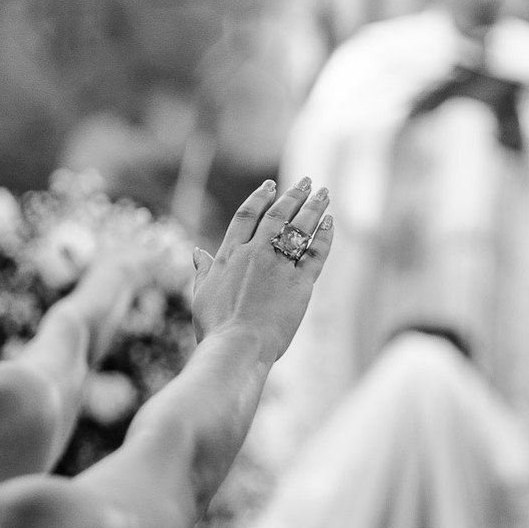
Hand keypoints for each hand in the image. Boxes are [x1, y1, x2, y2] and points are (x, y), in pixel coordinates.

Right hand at [191, 177, 332, 361]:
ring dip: (314, 208)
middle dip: (293, 195)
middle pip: (277, 215)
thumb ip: (203, 271)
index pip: (246, 216)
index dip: (260, 197)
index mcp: (229, 254)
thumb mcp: (201, 295)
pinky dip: (324, 236)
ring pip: (299, 228)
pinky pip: (316, 253)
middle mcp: (255, 253)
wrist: (238, 345)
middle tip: (306, 182)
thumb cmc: (215, 327)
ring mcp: (279, 266)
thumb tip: (197, 253)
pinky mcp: (301, 283)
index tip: (270, 185)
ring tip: (324, 193)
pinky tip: (330, 222)